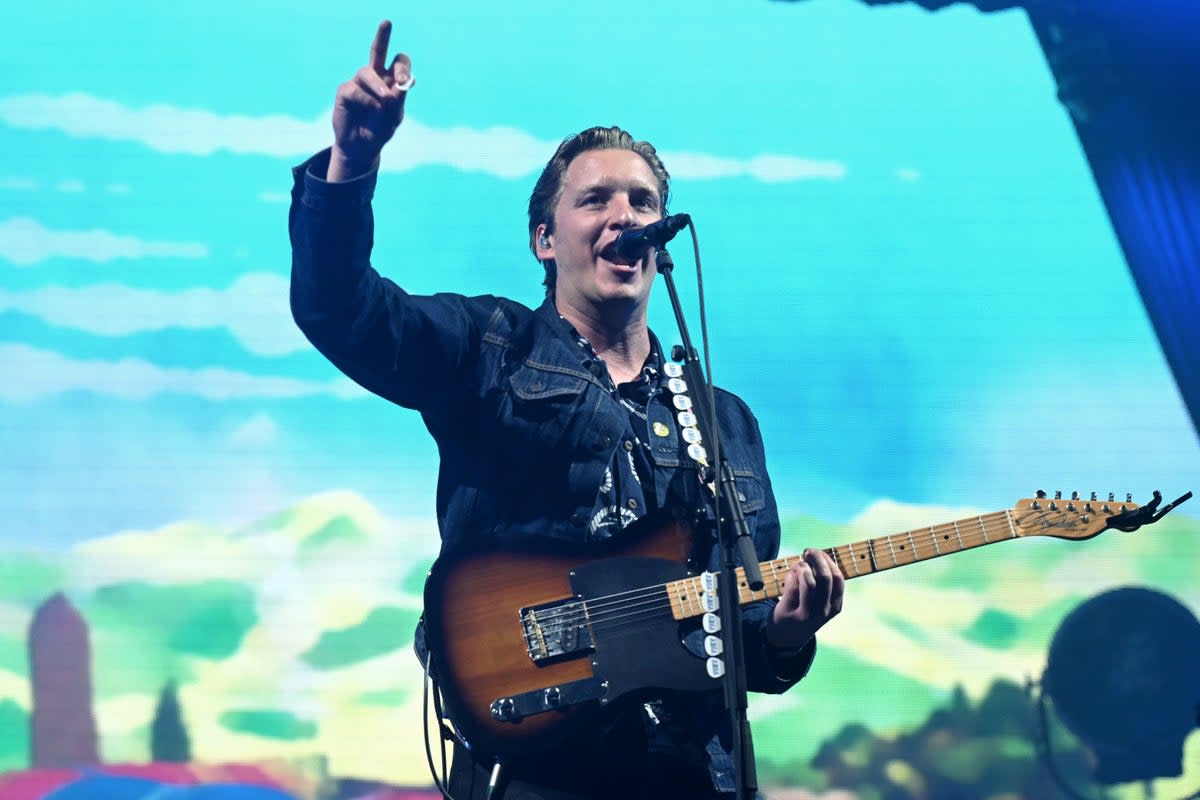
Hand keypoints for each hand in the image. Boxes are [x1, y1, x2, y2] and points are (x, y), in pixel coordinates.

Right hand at [329, 20, 413, 180]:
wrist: (362, 147)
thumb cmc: (380, 130)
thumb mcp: (394, 117)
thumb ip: (398, 99)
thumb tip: (403, 82)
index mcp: (391, 81)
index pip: (399, 63)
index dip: (403, 68)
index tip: (405, 82)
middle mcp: (375, 77)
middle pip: (378, 50)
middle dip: (382, 35)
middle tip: (387, 22)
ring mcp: (359, 82)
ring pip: (367, 72)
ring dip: (378, 86)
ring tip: (385, 100)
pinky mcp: (345, 91)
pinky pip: (355, 89)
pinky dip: (366, 100)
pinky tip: (371, 109)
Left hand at [766, 548, 844, 649]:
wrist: (786, 638)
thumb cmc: (805, 611)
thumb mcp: (822, 603)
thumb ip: (824, 583)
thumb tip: (819, 554)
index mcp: (835, 606)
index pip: (838, 578)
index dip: (828, 561)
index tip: (819, 553)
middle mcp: (823, 612)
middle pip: (825, 577)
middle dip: (816, 558)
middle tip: (807, 551)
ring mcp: (806, 614)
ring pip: (808, 581)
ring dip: (801, 567)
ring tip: (796, 565)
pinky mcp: (788, 613)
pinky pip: (792, 586)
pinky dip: (790, 575)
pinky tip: (789, 576)